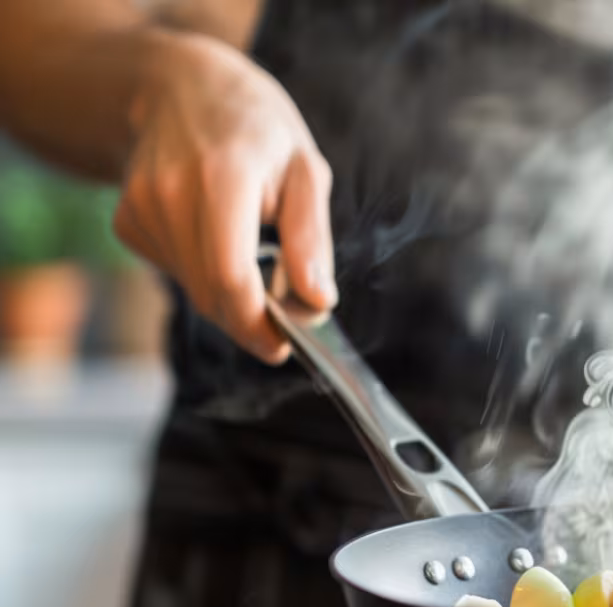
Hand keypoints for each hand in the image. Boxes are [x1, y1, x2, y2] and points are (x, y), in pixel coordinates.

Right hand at [114, 32, 334, 363]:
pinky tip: (216, 233)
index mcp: (223, 178)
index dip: (256, 323)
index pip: (229, 276)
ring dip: (230, 293)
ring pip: (192, 288)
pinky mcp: (126, 220)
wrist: (180, 87)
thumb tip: (318, 301)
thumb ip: (310, 237)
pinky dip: (203, 271)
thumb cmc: (256, 127)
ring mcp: (141, 207)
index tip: (282, 346)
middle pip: (210, 292)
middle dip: (250, 319)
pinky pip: (175, 270)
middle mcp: (171, 193)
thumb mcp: (304, 168)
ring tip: (254, 251)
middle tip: (284, 318)